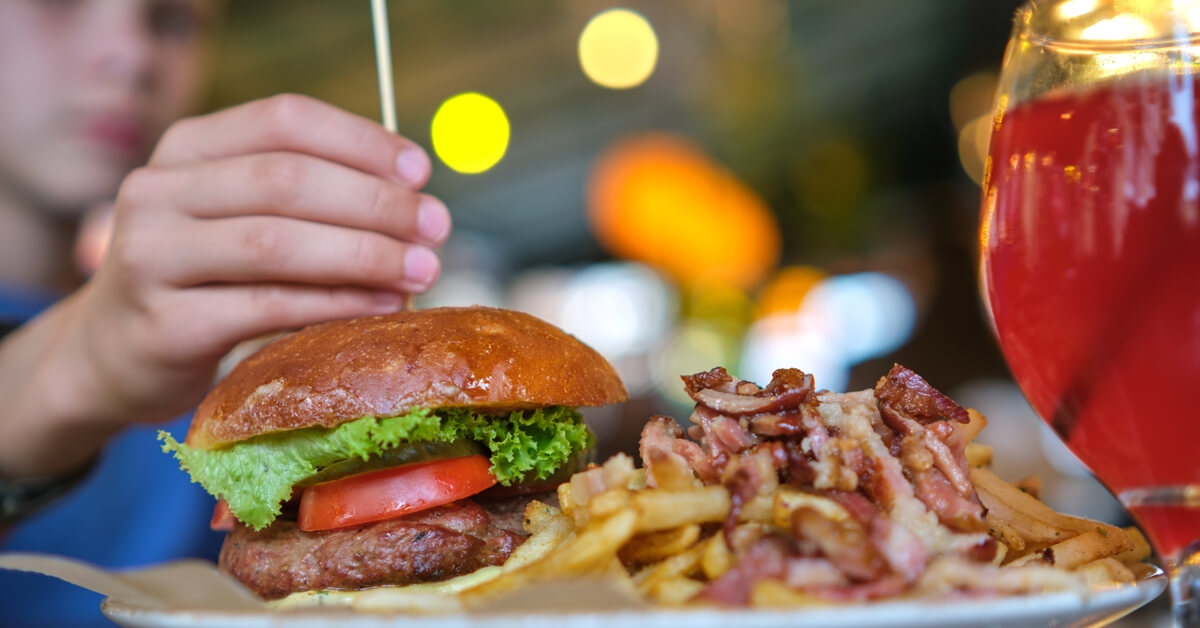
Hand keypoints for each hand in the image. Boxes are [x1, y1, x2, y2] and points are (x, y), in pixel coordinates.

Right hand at [0, 94, 449, 476]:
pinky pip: (267, 307)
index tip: (421, 171)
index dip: (360, 141)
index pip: (284, 120)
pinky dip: (335, 304)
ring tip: (422, 269)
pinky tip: (382, 305)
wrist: (112, 355)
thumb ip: (306, 196)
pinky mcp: (164, 325)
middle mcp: (159, 191)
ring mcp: (152, 257)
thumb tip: (413, 194)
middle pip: (287, 179)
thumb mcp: (237, 217)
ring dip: (364, 254)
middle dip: (376, 202)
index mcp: (187, 148)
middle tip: (437, 226)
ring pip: (277, 243)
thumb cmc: (203, 279)